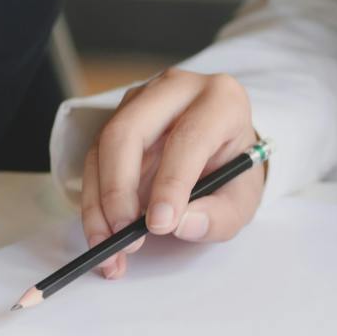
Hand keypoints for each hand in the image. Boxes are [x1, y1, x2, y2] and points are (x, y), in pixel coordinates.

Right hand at [79, 69, 265, 278]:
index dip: (171, 182)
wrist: (223, 149)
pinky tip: (102, 233)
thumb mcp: (243, 198)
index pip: (189, 137)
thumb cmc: (233, 169)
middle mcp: (177, 89)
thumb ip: (220, 216)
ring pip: (103, 145)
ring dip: (98, 202)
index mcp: (221, 101)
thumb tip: (182, 225)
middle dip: (119, 189)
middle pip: (129, 132)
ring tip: (108, 246)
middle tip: (124, 234)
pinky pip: (93, 159)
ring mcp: (142, 99)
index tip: (159, 225)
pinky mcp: (118, 117)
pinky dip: (93, 201)